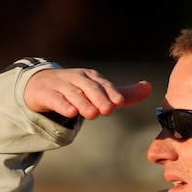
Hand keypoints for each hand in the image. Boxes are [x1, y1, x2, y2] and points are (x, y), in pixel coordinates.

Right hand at [24, 68, 151, 119]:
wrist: (41, 85)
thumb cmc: (77, 89)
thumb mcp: (100, 91)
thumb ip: (124, 94)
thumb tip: (149, 87)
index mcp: (93, 77)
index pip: (104, 85)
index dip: (112, 93)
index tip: (119, 102)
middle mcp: (77, 78)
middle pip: (90, 88)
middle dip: (99, 98)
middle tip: (108, 110)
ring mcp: (61, 85)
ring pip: (73, 94)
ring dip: (83, 103)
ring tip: (92, 114)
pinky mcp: (46, 93)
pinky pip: (55, 99)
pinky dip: (62, 105)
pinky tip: (70, 112)